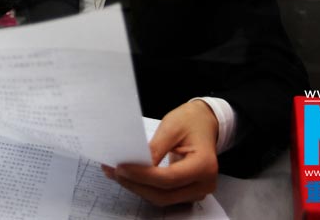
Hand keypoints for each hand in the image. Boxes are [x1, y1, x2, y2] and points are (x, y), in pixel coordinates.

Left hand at [102, 100, 218, 205]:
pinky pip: (164, 194)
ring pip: (162, 198)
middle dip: (136, 185)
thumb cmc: (190, 122)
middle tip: (114, 171)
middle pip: (164, 194)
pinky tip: (130, 177)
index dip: (142, 176)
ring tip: (116, 173)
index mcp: (204, 166)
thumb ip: (155, 148)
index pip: (169, 179)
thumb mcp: (171, 127)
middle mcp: (204, 184)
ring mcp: (197, 191)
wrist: (203, 123)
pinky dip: (145, 187)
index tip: (121, 168)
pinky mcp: (187, 192)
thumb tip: (137, 165)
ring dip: (138, 188)